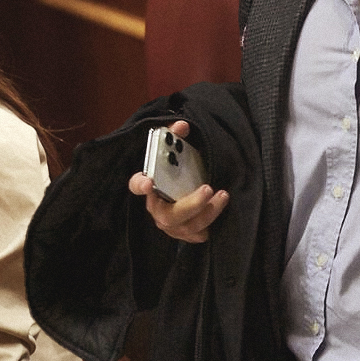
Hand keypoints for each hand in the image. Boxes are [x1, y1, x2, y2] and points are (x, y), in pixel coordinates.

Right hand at [128, 120, 228, 242]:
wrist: (186, 187)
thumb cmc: (178, 169)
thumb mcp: (176, 149)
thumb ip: (175, 135)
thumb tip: (182, 125)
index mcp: (149, 186)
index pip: (136, 185)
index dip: (140, 185)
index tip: (148, 182)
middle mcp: (157, 208)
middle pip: (168, 214)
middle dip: (190, 204)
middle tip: (207, 188)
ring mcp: (170, 224)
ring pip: (186, 226)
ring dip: (207, 213)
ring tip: (222, 196)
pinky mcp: (184, 233)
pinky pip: (196, 234)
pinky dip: (208, 225)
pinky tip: (218, 210)